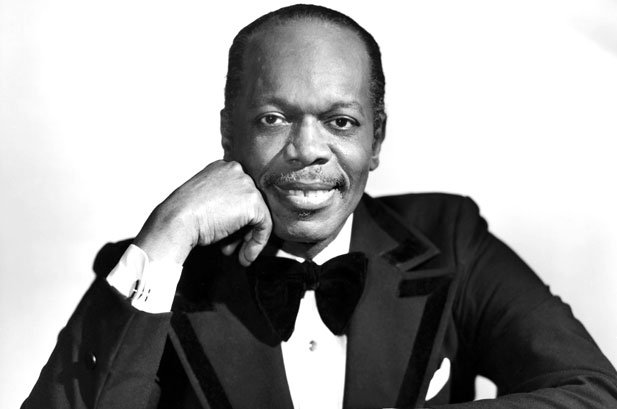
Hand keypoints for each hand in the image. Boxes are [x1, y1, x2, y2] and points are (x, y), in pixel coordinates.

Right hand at [133, 160, 271, 265]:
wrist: (177, 221)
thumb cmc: (184, 215)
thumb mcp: (205, 200)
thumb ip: (224, 202)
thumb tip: (238, 218)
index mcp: (222, 168)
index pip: (239, 193)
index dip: (235, 217)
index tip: (229, 234)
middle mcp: (236, 171)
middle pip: (250, 204)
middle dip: (242, 229)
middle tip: (232, 246)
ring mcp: (246, 184)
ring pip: (259, 215)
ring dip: (248, 238)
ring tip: (237, 254)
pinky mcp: (253, 202)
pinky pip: (264, 225)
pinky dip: (257, 243)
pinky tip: (245, 256)